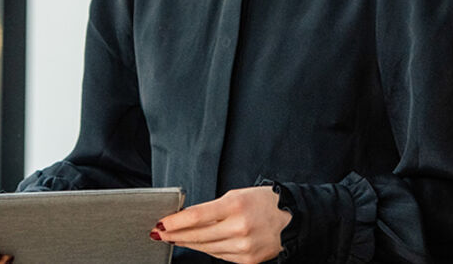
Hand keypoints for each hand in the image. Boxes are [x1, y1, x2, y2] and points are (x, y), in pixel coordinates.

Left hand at [153, 186, 291, 262]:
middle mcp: (239, 227)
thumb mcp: (237, 195)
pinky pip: (219, 256)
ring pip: (206, 248)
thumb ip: (212, 208)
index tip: (162, 223)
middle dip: (175, 235)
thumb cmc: (263, 202)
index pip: (196, 216)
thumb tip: (187, 219)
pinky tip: (197, 245)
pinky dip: (206, 250)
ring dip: (188, 244)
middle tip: (161, 233)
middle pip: (197, 235)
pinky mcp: (247, 259)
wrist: (291, 219)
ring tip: (174, 239)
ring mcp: (243, 246)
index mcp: (236, 205)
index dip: (175, 221)